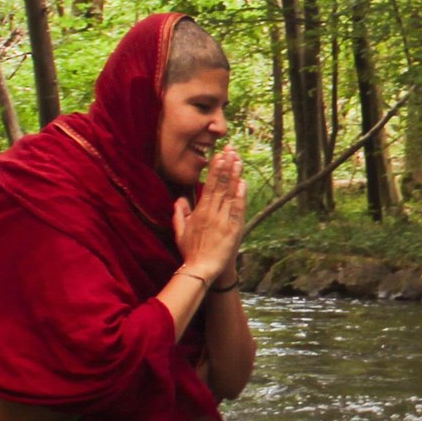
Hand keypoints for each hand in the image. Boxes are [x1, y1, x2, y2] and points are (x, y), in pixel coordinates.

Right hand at [172, 145, 245, 283]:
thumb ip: (179, 214)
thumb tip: (179, 199)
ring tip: (238, 160)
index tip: (219, 156)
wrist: (201, 269)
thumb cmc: (190, 252)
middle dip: (226, 166)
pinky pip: (238, 209)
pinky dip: (241, 196)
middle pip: (221, 185)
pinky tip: (243, 183)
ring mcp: (224, 221)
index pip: (209, 186)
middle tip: (231, 151)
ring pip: (230, 194)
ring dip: (235, 176)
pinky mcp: (233, 229)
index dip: (215, 170)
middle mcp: (212, 213)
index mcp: (200, 212)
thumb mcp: (179, 232)